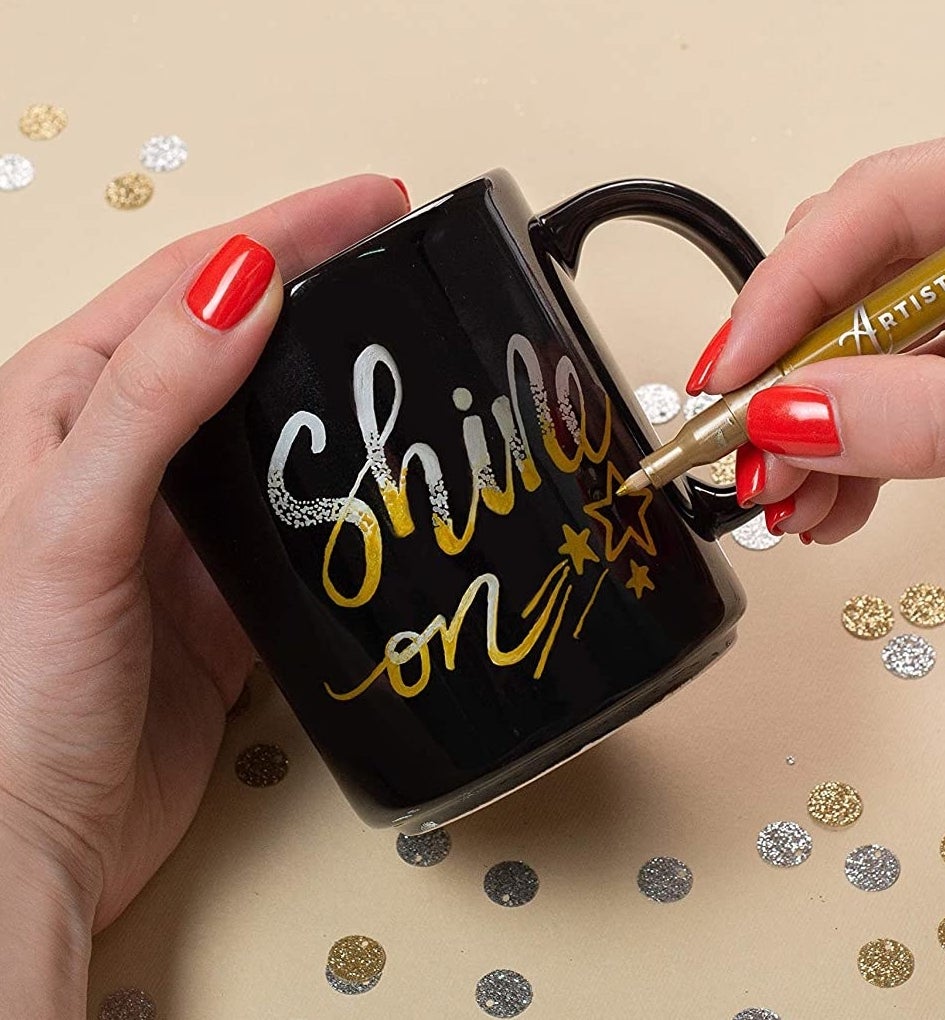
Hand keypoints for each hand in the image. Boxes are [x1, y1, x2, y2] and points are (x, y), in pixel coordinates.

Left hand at [0, 175, 407, 1014]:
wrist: (34, 841)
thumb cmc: (16, 691)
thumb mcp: (69, 524)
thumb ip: (152, 400)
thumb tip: (242, 282)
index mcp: (65, 405)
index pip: (189, 281)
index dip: (286, 229)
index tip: (374, 202)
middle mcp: (125, 451)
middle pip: (240, 338)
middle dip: (323, 288)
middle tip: (409, 262)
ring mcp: (181, 519)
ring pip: (277, 426)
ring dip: (337, 385)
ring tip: (411, 351)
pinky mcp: (224, 586)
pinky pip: (297, 514)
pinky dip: (344, 489)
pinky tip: (386, 476)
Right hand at [686, 137, 944, 542]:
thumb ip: (910, 411)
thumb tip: (788, 420)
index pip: (857, 209)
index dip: (775, 295)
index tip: (726, 381)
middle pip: (839, 292)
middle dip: (781, 390)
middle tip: (748, 459)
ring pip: (852, 355)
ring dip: (806, 440)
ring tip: (788, 503)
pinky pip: (888, 393)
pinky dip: (851, 453)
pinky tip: (828, 502)